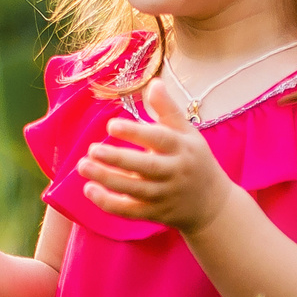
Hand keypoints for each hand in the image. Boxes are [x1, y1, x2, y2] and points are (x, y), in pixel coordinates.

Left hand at [76, 78, 237, 233]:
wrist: (213, 205)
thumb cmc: (194, 160)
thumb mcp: (188, 133)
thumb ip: (168, 110)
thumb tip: (154, 82)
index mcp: (183, 149)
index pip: (160, 139)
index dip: (136, 132)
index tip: (111, 125)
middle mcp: (175, 173)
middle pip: (146, 167)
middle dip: (118, 159)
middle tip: (92, 149)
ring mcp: (166, 196)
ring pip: (135, 190)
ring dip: (107, 179)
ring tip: (82, 166)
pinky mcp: (156, 213)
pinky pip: (130, 211)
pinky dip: (109, 203)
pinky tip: (89, 189)